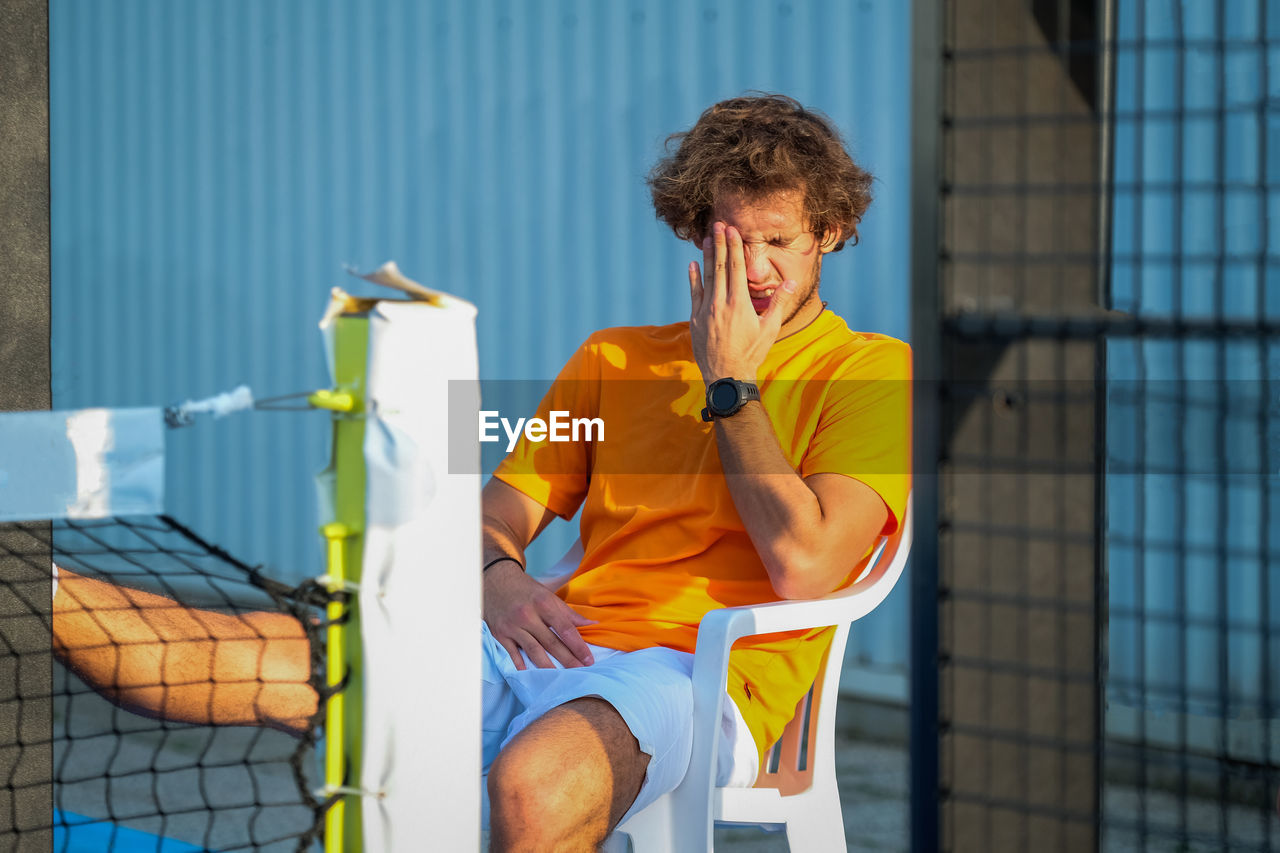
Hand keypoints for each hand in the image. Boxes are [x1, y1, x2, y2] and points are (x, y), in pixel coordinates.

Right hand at [482, 561, 595, 669]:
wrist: (495, 581)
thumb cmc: (526, 590)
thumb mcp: (548, 596)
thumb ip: (569, 612)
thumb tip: (592, 623)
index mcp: (543, 603)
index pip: (565, 629)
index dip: (578, 646)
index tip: (589, 659)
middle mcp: (528, 615)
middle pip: (551, 642)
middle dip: (568, 659)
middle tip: (580, 672)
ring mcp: (512, 626)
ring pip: (533, 651)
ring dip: (548, 667)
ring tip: (560, 679)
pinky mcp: (499, 634)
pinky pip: (512, 653)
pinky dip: (521, 665)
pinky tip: (532, 675)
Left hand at [688, 221, 799, 383]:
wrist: (726, 377)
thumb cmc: (751, 354)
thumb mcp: (769, 329)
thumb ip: (778, 303)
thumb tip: (793, 282)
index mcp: (739, 303)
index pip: (735, 267)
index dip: (733, 246)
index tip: (732, 229)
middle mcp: (720, 303)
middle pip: (719, 266)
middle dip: (719, 244)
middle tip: (718, 224)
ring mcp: (705, 311)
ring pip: (705, 277)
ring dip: (706, 256)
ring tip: (706, 238)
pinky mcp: (695, 320)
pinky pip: (694, 294)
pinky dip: (693, 278)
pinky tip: (692, 264)